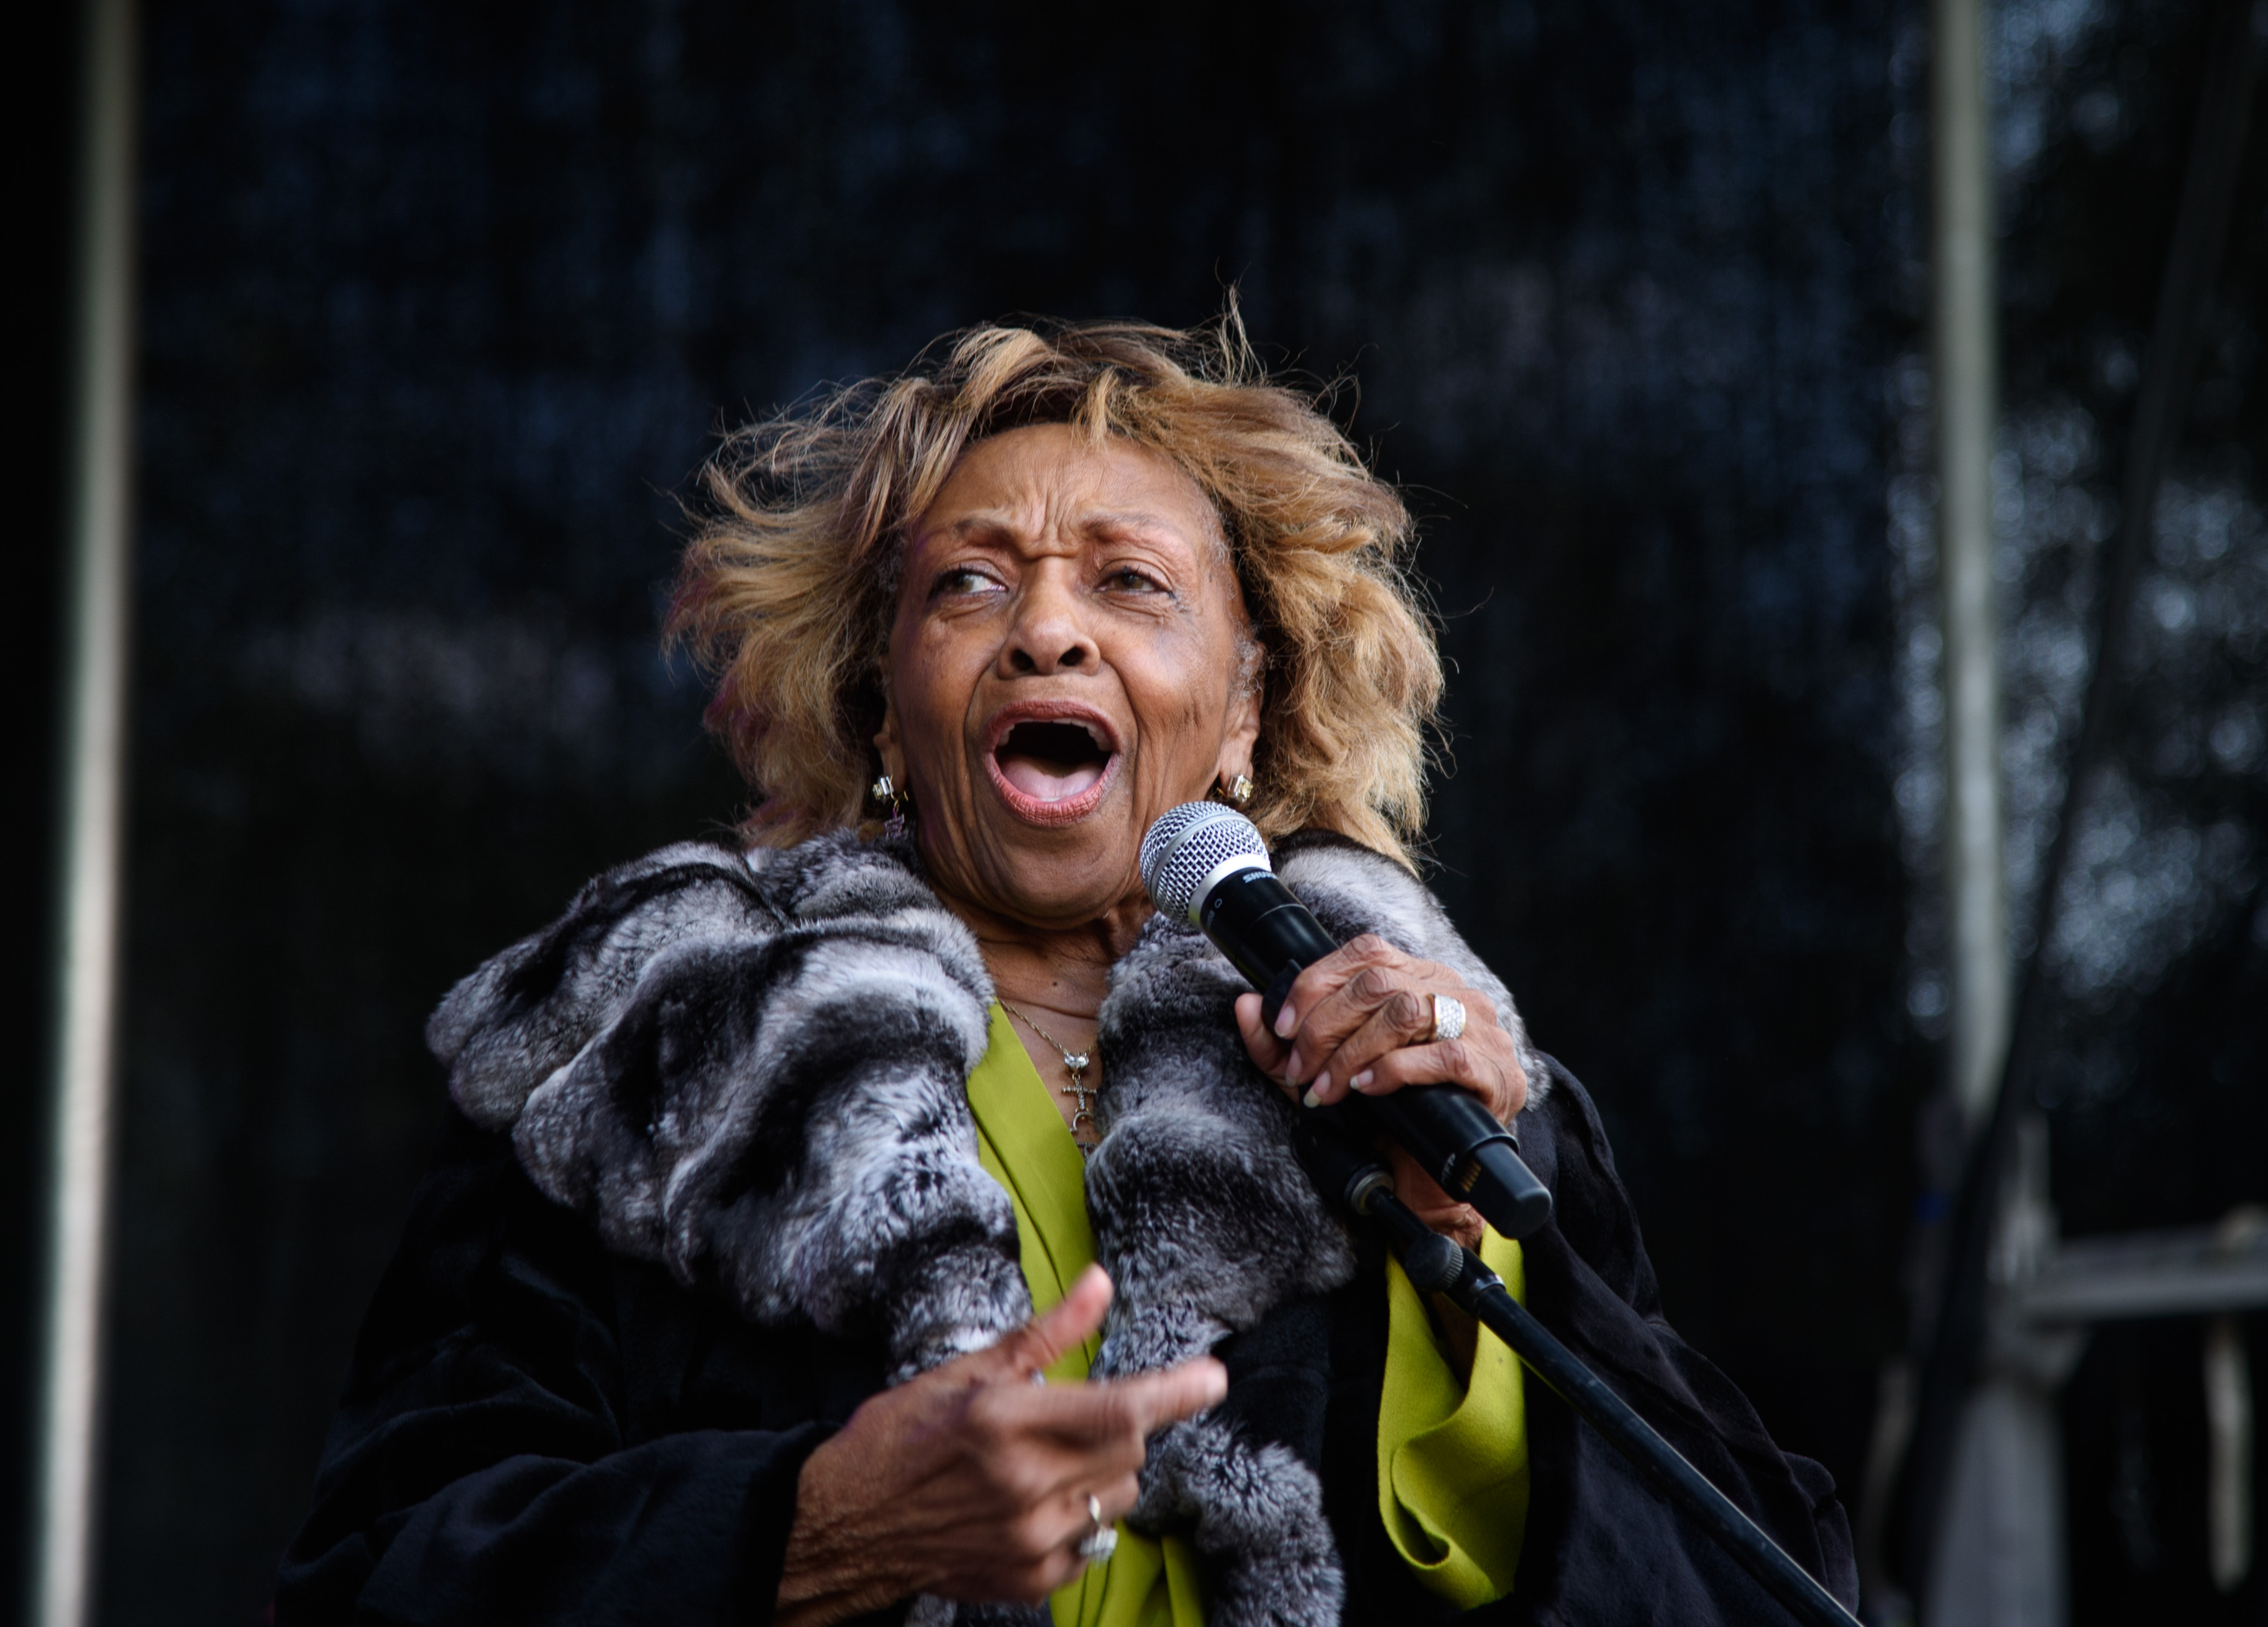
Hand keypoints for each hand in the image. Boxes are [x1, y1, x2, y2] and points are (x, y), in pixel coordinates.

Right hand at [775, 1266, 1225, 1624]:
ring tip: (1046, 1461)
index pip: (1119, 1408)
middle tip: (1077, 1415)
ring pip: (1116, 1497)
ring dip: (1102, 1472)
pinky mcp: (1028, 1579)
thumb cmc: (902, 1436)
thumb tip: (1100, 1283)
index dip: (1176, 1392)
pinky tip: (1033, 1503)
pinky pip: (1091, 1544)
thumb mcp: (969, 1371)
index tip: (1214, 1378)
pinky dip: (1078, 1518)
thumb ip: (1047, 1334)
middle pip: (1128, 1450)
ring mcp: (1027, 1538)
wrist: (846, 1524)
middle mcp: (1022, 1483)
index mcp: (1006, 1421)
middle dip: (1122, 1424)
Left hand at [1234, 935, 1527, 1245]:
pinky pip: (1445, 1054)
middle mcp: (1454, 994)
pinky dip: (1395, 1069)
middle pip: (1379, 982)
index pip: (1366, 952)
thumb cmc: (1380, 1121)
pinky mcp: (1495, 1074)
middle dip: (1325, 1026)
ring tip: (1329, 1087)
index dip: (1317, 983)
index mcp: (1419, 979)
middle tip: (1301, 1069)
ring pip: (1408, 1011)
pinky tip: (1368, 1090)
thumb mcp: (1317, 1076)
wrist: (1426, 1182)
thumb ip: (1279, 1046)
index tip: (1282, 1027)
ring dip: (1353, 1051)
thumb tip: (1246, 1005)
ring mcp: (1482, 1032)